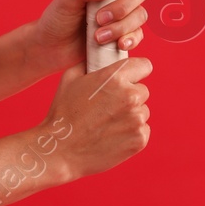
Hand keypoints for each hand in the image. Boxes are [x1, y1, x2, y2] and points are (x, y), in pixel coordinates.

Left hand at [28, 0, 151, 74]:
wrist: (53, 48)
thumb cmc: (59, 18)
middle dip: (123, 6)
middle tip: (100, 18)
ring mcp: (124, 13)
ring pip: (140, 14)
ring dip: (122, 26)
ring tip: (99, 36)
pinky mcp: (125, 34)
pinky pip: (138, 34)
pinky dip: (130, 39)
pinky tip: (118, 44)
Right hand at [40, 54, 153, 181]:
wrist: (60, 150)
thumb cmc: (63, 113)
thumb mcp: (70, 78)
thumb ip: (91, 63)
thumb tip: (99, 56)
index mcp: (115, 78)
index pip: (144, 66)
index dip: (136, 71)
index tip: (130, 77)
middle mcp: (130, 96)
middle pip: (143, 91)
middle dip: (130, 95)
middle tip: (109, 106)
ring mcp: (137, 120)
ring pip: (142, 111)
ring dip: (131, 115)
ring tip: (107, 123)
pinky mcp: (139, 140)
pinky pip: (143, 130)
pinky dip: (132, 133)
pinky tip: (112, 135)